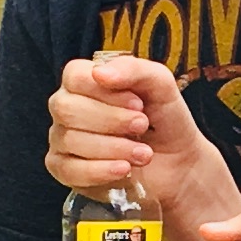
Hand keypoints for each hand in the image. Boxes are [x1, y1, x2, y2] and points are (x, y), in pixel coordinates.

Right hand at [47, 57, 240, 234]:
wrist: (178, 165)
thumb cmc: (165, 121)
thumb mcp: (160, 86)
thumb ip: (134, 69)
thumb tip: (99, 73)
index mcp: (85, 82)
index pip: (74, 75)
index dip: (105, 90)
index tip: (137, 103)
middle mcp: (68, 108)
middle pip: (67, 108)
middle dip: (111, 119)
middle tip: (142, 126)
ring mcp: (62, 140)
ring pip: (70, 140)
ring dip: (114, 147)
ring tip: (143, 153)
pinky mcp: (65, 171)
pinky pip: (69, 170)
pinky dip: (101, 170)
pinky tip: (125, 169)